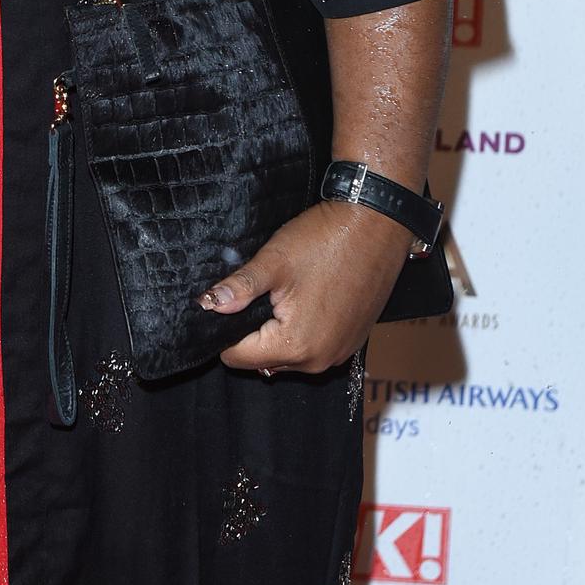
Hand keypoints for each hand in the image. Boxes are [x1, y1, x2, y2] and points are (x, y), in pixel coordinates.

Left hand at [203, 201, 409, 375]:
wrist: (378, 224)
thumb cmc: (327, 240)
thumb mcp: (273, 262)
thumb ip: (238, 288)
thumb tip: (206, 305)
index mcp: (296, 345)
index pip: (239, 358)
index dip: (226, 333)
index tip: (232, 305)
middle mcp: (320, 360)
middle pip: (264, 359)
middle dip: (255, 332)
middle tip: (264, 294)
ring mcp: (340, 352)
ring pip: (289, 355)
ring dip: (280, 332)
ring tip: (288, 294)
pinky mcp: (353, 341)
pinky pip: (315, 347)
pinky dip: (305, 330)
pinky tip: (309, 298)